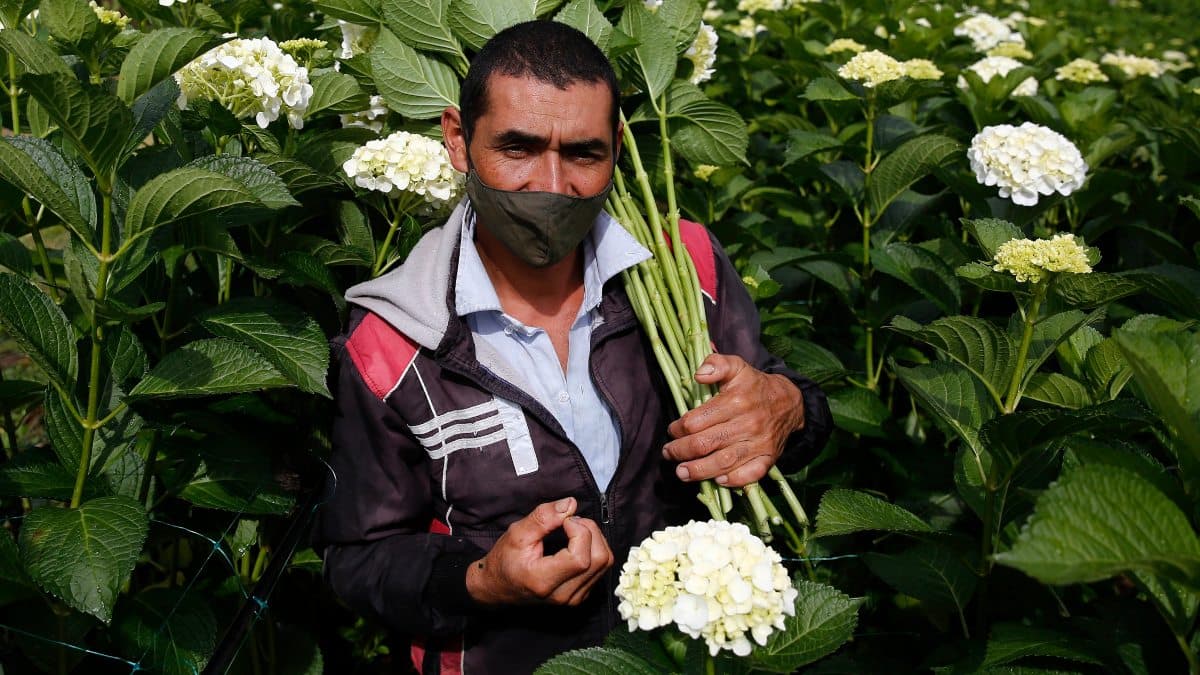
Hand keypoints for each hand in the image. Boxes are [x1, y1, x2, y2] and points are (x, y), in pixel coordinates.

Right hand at [465, 497, 613, 606]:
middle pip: (599, 559)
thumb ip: (544, 517)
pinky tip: (576, 543)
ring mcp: (574, 598)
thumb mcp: (517, 533)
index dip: (579, 531)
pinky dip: (593, 548)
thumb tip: (571, 504)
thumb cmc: (504, 560)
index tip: (564, 520)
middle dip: (590, 530)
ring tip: (573, 530)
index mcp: (544, 581)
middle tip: (570, 521)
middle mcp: (563, 595)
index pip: (580, 558)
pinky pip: (601, 568)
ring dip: (594, 538)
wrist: (498, 588)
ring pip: (604, 562)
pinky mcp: (581, 595)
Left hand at [662, 353, 804, 486]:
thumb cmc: (754, 386)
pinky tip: (718, 481)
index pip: (696, 421)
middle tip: (668, 453)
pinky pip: (750, 474)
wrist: (789, 402)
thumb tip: (699, 375)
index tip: (672, 431)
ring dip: (698, 471)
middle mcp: (747, 424)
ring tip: (682, 473)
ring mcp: (758, 444)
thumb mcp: (737, 367)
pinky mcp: (768, 458)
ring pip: (723, 463)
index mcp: (735, 401)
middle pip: (705, 444)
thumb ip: (716, 364)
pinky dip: (733, 481)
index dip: (678, 429)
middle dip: (680, 451)